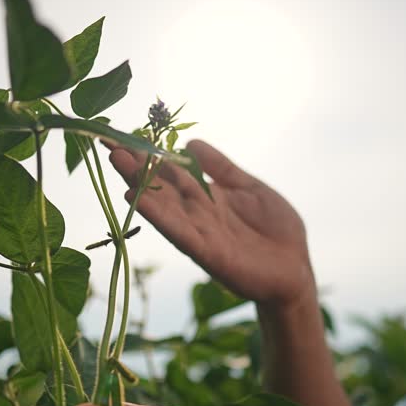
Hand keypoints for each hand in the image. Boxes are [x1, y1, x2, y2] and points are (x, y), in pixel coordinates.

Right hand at [109, 140, 315, 307]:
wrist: (295, 270)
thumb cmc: (276, 230)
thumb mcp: (250, 188)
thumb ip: (222, 168)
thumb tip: (191, 142)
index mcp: (207, 196)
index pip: (173, 170)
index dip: (150, 153)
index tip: (124, 135)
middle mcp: (196, 213)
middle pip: (161, 185)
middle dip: (136, 165)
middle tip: (109, 142)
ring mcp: (199, 232)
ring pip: (163, 204)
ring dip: (138, 184)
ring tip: (117, 160)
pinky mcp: (207, 252)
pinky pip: (178, 231)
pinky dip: (157, 215)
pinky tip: (136, 200)